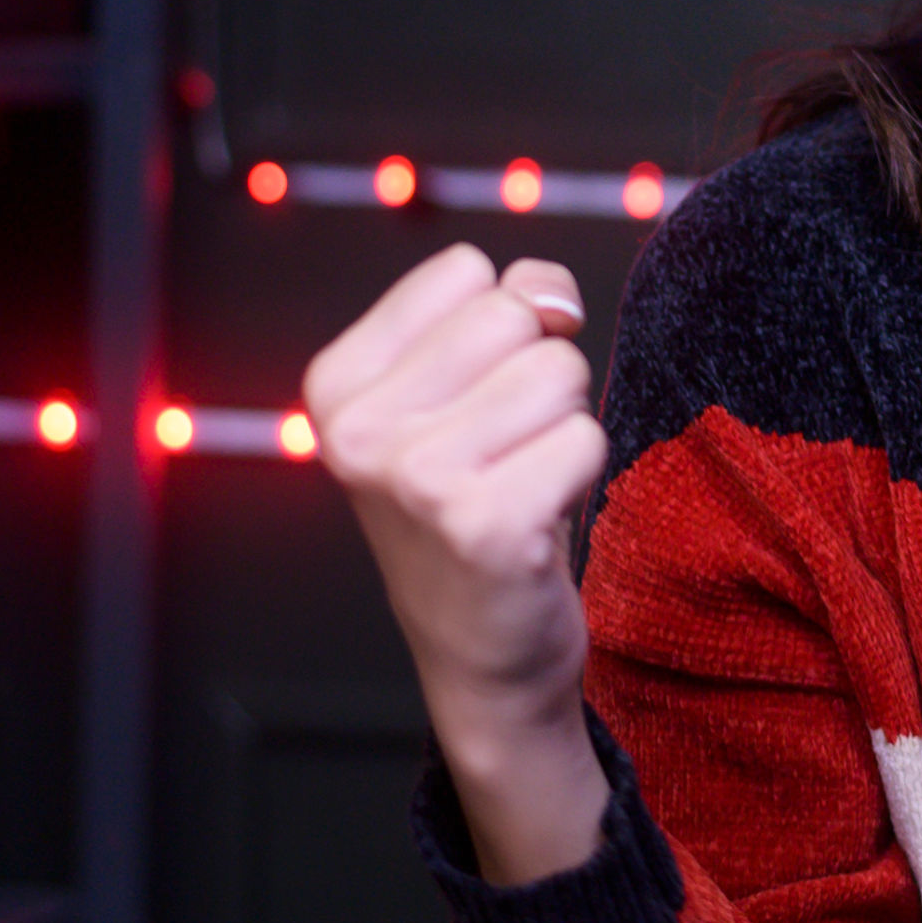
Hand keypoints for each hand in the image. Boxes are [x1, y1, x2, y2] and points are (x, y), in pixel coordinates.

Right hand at [304, 242, 614, 879]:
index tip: (471, 407)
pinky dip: (580, 476)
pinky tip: (537, 523)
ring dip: (562, 427)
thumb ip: (508, 304)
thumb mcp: (461, 388)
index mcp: (335, 383)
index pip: (467, 272)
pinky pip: (585, 439)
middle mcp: (358, 431)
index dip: (500, 331)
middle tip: (504, 452)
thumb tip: (551, 299)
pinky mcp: (483, 525)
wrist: (481, 651)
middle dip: (538, 376)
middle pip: (516, 315)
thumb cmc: (477, 502)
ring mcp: (414, 480)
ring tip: (520, 484)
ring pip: (559, 371)